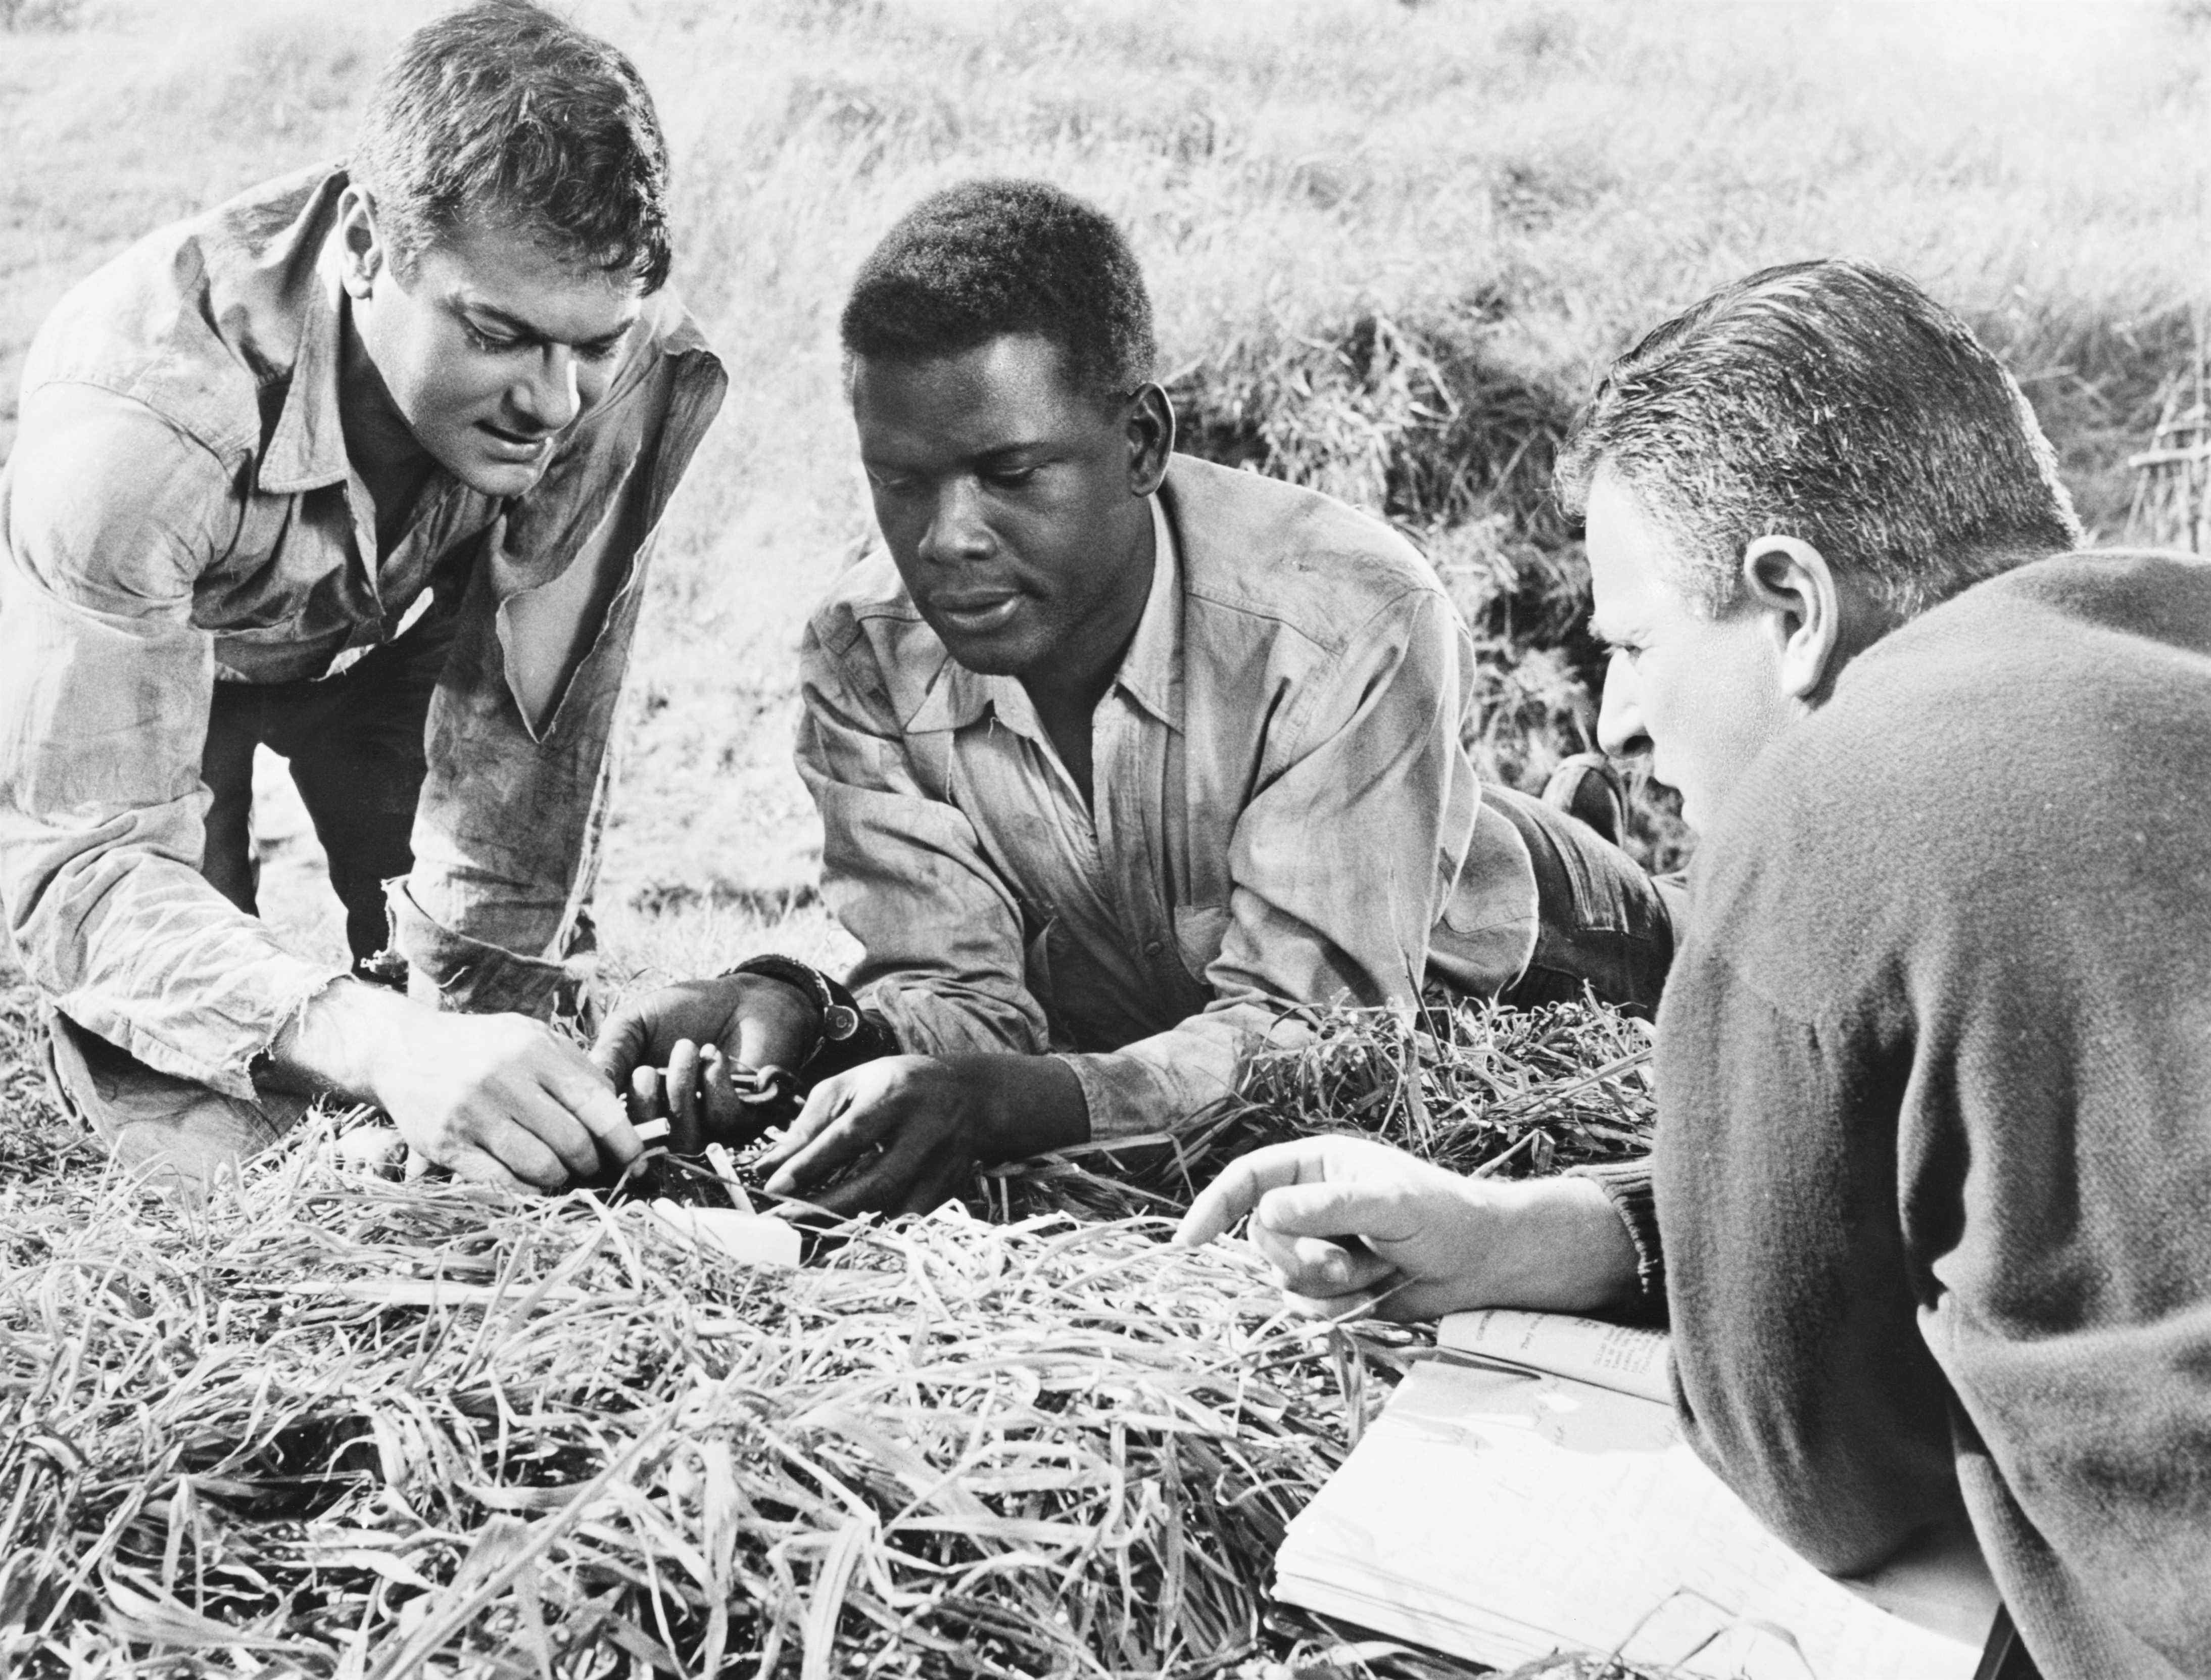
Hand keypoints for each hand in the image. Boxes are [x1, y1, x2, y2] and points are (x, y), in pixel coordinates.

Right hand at [264, 981, 642, 1191]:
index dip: (623, 1138)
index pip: (596, 1103)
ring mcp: (472, 1115)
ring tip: (564, 1174)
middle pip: (572, 1142)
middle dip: (593, 1164)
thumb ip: (578, 1070)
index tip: (637, 1158)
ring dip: (562, 1180)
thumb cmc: (484, 1047)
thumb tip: (623, 1114)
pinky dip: (527, 1191)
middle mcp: (504, 1081)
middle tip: (595, 1169)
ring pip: (540, 1167)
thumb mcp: (533, 1038)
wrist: (404, 1049)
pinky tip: (533, 1183)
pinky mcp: (446, 1145)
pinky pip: (501, 1183)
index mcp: (534, 1050)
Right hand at [590, 973, 817, 1147]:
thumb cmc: (686, 1011)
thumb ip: (610, 1052)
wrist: (745, 997)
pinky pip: (721, 1120)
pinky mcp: (746, 1121)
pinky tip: (712, 1054)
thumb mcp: (635, 1024)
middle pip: (647, 1152)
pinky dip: (713, 1084)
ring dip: (680, 1089)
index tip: (602, 1091)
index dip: (605, 1128)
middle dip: (642, 1109)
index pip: (614, 1144)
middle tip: (646, 1071)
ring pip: (685, 1138)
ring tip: (686, 1048)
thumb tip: (584, 1085)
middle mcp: (671, 1127)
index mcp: (639, 1109)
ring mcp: (709, 1129)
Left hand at [757, 1052, 1087, 1217]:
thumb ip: (810, 1124)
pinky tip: (841, 1242)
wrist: (969, 1097)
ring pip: (896, 1210)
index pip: (851, 1134)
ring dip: (847, 1230)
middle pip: (877, 1181)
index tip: (774, 1187)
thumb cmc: (896, 1086)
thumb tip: (768, 1167)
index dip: (812, 1164)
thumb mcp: (851, 1086)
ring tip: (804, 1240)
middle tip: (782, 1222)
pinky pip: (909, 1224)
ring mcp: (943, 1167)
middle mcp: (926, 1132)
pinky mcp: (950, 1191)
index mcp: (896, 1096)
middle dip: (825, 1207)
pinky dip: (874, 1236)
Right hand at [1175, 1136, 1641, 1321]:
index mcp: (1315, 1165)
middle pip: (1260, 1239)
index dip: (1214, 1207)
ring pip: (1281, 1279)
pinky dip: (1336, 1310)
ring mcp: (1317, 1248)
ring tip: (1375, 1274)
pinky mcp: (1331, 1289)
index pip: (1247, 1180)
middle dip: (1300, 1259)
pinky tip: (1375, 1295)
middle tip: (1345, 1265)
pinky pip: (1304, 1308)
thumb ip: (1328, 1205)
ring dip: (1327, 1287)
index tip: (1188, 1243)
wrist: (1483, 1263)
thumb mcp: (1388, 1202)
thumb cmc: (1443, 1216)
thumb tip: (1267, 1212)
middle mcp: (1307, 1205)